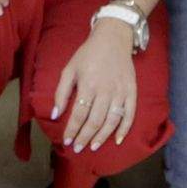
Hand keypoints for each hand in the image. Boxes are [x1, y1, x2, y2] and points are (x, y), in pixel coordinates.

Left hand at [51, 22, 140, 153]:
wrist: (113, 38)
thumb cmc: (88, 54)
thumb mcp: (69, 68)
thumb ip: (61, 92)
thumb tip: (55, 115)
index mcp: (88, 84)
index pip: (79, 114)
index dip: (72, 130)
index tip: (67, 141)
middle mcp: (105, 90)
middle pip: (95, 120)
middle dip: (85, 137)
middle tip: (78, 149)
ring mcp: (120, 92)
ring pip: (111, 121)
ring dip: (102, 136)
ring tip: (93, 147)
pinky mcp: (132, 92)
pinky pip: (129, 115)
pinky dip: (124, 129)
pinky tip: (117, 140)